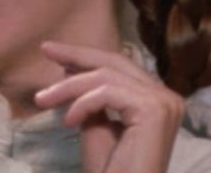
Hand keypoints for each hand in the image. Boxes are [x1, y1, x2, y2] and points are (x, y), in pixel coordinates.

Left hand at [34, 41, 183, 172]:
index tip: (53, 51)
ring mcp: (164, 102)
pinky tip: (68, 122)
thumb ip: (90, 98)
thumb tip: (72, 68)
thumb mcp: (95, 126)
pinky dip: (82, 103)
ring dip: (70, 86)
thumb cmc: (111, 172)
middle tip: (46, 50)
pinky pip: (108, 93)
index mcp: (156, 100)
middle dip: (77, 55)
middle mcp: (167, 97)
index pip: (118, 68)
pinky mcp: (156, 109)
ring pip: (106, 77)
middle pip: (115, 63)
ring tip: (43, 99)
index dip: (85, 57)